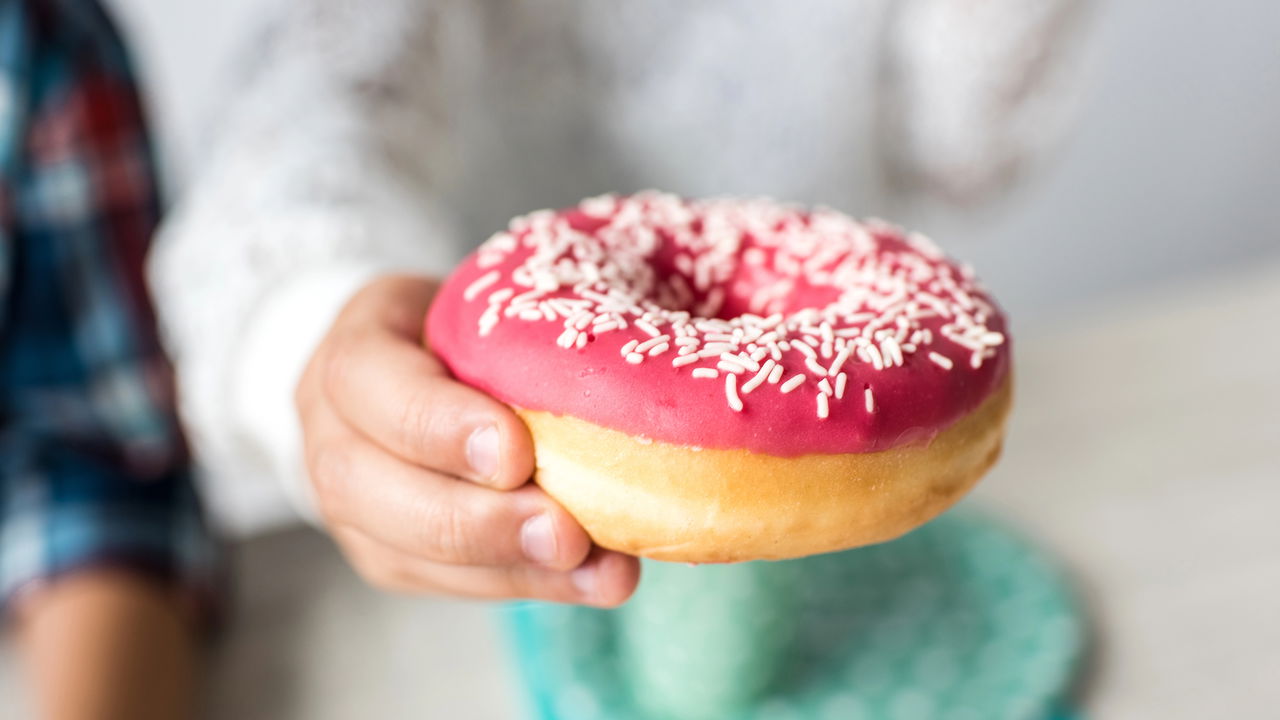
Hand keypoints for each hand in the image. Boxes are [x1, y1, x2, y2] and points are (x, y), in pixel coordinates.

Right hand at [296, 274, 639, 605]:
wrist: (417, 369)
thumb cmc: (468, 329)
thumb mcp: (488, 310)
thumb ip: (527, 339)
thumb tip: (625, 378)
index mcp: (352, 351)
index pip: (366, 382)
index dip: (439, 425)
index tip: (518, 452)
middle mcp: (330, 429)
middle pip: (368, 487)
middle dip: (475, 521)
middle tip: (564, 534)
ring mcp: (349, 503)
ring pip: (404, 551)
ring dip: (511, 568)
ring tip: (595, 571)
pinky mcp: (384, 554)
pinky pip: (445, 584)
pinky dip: (525, 585)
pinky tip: (588, 582)